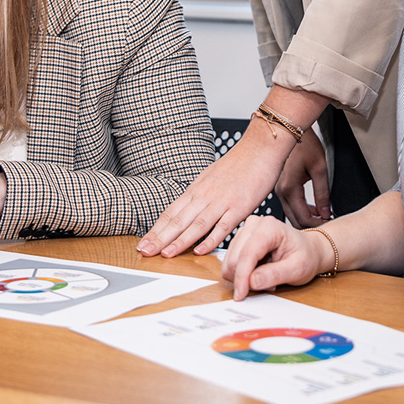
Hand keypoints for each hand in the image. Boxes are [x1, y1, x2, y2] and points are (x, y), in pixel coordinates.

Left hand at [136, 121, 290, 257]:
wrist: (260, 148)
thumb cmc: (238, 163)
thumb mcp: (211, 177)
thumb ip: (199, 194)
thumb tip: (186, 209)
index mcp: (196, 189)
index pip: (170, 213)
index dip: (155, 230)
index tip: (143, 243)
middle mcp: (205, 195)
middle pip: (178, 220)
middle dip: (159, 238)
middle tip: (144, 251)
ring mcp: (222, 201)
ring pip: (196, 224)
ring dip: (180, 241)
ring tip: (166, 254)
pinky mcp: (240, 206)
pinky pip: (223, 226)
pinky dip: (210, 239)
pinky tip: (200, 250)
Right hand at [222, 214, 331, 299]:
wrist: (308, 250)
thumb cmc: (306, 256)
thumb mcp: (298, 269)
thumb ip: (275, 274)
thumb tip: (253, 281)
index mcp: (269, 227)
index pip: (248, 254)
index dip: (242, 277)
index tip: (241, 295)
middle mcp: (253, 225)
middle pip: (234, 258)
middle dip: (245, 278)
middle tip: (269, 284)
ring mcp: (245, 231)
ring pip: (230, 262)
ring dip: (244, 276)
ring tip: (266, 275)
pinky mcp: (240, 240)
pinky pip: (230, 262)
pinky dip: (241, 273)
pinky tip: (258, 271)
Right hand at [275, 127, 330, 227]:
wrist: (292, 130)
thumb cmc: (306, 145)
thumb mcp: (320, 169)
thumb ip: (323, 194)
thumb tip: (325, 213)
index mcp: (289, 188)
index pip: (303, 218)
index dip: (318, 225)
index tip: (331, 224)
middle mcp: (279, 191)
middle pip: (294, 220)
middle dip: (312, 225)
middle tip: (328, 223)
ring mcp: (277, 189)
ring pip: (291, 214)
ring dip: (306, 217)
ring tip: (323, 215)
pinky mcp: (278, 186)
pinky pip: (289, 205)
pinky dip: (301, 210)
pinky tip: (313, 208)